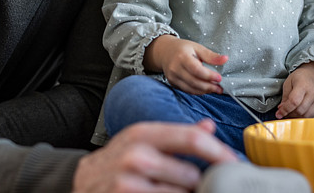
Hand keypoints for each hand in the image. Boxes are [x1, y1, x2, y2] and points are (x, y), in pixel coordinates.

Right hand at [72, 119, 237, 192]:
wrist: (79, 182)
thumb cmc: (116, 161)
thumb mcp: (143, 140)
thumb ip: (176, 135)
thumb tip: (209, 126)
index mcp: (144, 133)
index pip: (191, 138)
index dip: (218, 152)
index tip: (234, 162)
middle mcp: (137, 155)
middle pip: (190, 172)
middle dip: (203, 182)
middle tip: (204, 183)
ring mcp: (130, 180)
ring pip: (181, 191)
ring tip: (180, 189)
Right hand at [145, 35, 227, 94]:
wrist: (165, 52)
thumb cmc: (183, 49)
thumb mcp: (197, 47)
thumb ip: (211, 56)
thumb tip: (225, 59)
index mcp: (182, 57)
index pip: (196, 70)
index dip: (209, 76)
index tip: (219, 78)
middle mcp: (175, 68)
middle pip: (194, 81)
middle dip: (209, 86)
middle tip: (220, 88)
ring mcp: (172, 77)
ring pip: (190, 88)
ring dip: (205, 91)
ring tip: (216, 89)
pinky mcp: (172, 83)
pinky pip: (187, 90)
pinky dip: (198, 91)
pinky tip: (206, 89)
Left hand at [276, 62, 313, 118]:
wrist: (313, 75)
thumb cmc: (299, 78)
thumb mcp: (288, 83)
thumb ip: (285, 97)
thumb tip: (281, 110)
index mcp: (303, 85)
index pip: (294, 102)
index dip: (285, 110)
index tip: (278, 114)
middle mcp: (313, 93)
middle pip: (300, 110)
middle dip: (290, 114)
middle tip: (284, 112)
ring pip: (307, 116)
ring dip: (297, 118)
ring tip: (291, 113)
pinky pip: (313, 118)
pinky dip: (305, 119)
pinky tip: (299, 114)